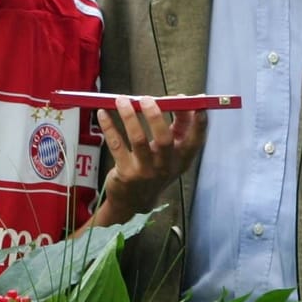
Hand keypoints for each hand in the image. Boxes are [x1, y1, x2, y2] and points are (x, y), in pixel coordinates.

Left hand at [96, 97, 205, 218]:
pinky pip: (116, 145)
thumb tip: (182, 100)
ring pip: (138, 140)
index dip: (198, 122)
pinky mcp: (126, 174)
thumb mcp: (170, 153)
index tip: (197, 102)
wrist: (133, 201)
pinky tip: (103, 113)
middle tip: (146, 99)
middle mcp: (165, 167)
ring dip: (129, 117)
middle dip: (155, 116)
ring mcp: (145, 172)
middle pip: (165, 139)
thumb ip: (178, 128)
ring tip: (122, 100)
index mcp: (181, 160)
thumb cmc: (155, 169)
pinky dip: (109, 127)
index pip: (196, 141)